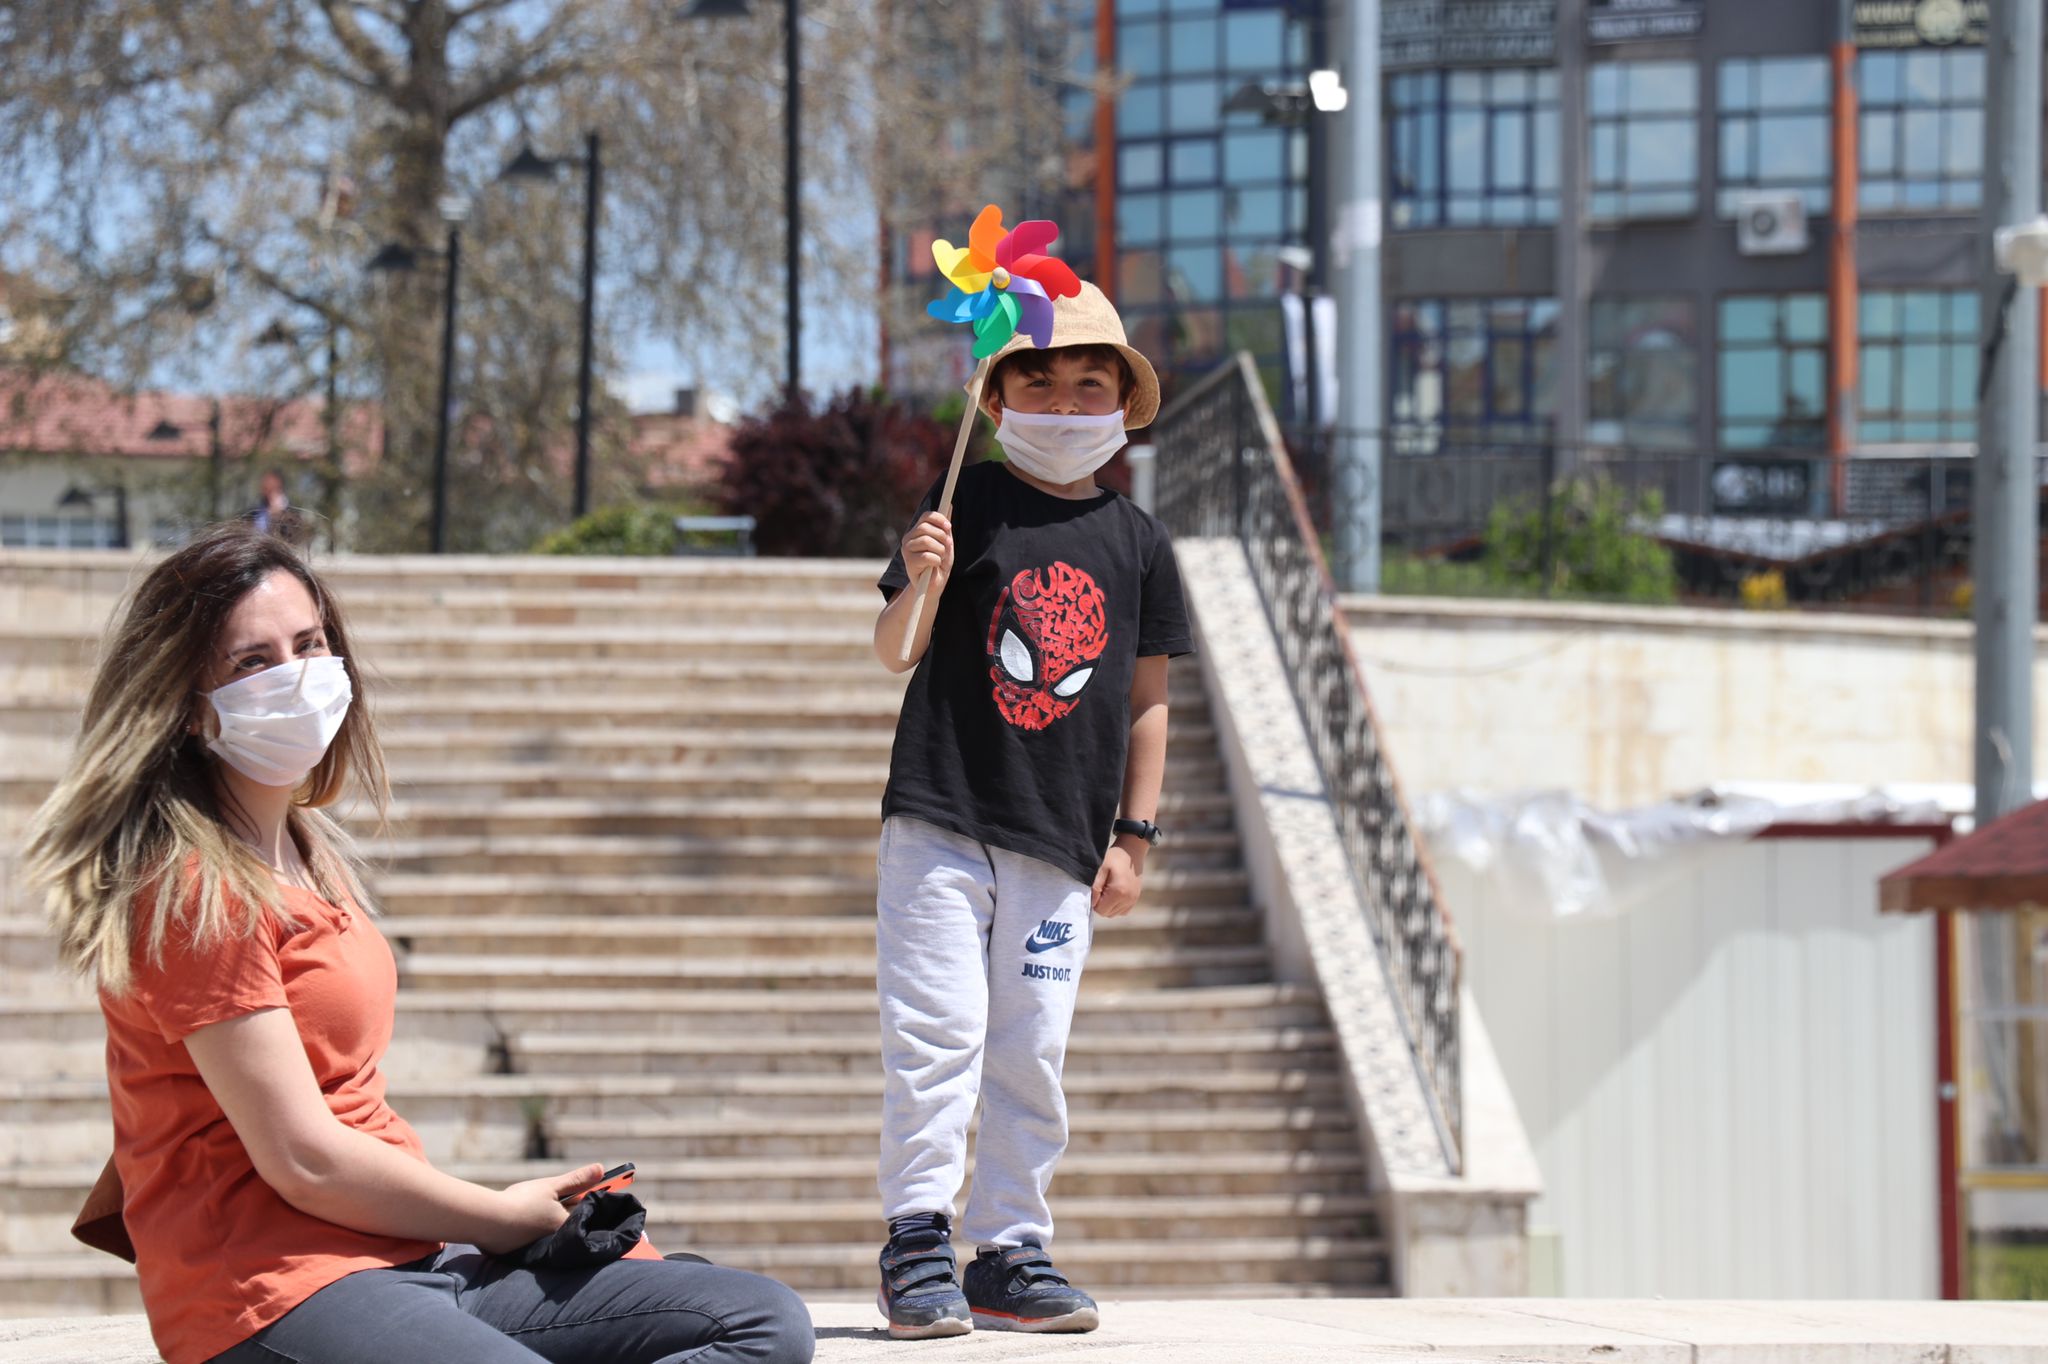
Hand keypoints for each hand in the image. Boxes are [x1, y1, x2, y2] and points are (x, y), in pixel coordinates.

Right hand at [476, 1162, 604, 1253]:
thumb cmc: (521, 1202)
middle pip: (567, 1220)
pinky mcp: (522, 1252)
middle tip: (555, 1197)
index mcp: (566, 1225)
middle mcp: (556, 1241)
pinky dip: (532, 1227)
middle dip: (565, 1207)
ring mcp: (539, 1247)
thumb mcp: (551, 1186)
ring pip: (550, 1228)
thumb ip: (577, 1179)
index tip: (576, 1190)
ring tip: (536, 1208)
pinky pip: (534, 1237)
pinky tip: (523, 1219)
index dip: (580, 1196)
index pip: (583, 1210)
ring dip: (547, 1218)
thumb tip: (602, 1169)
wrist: (486, 1221)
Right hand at [902, 512, 953, 585]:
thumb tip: (950, 505)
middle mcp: (908, 538)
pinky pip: (927, 556)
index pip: (926, 516)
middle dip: (941, 537)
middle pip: (925, 528)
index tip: (949, 527)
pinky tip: (935, 566)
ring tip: (941, 559)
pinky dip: (937, 561)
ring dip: (940, 550)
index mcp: (917, 531)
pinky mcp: (909, 563)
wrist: (934, 585)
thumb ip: (945, 527)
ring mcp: (906, 550)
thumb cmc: (940, 563)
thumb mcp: (945, 543)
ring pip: (927, 541)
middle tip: (947, 547)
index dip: (939, 519)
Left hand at [1091, 843, 1143, 917]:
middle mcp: (1127, 899)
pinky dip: (1117, 906)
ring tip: (1108, 889)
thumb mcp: (1101, 868)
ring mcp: (1133, 900)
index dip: (1094, 901)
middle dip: (1101, 904)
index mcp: (1118, 892)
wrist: (1131, 851)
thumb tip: (1092, 903)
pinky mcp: (1135, 898)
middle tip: (1102, 888)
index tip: (1096, 889)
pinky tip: (1115, 893)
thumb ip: (1095, 887)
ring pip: (1114, 913)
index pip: (1100, 910)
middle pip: (1107, 914)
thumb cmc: (1114, 858)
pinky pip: (1123, 911)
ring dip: (1109, 906)